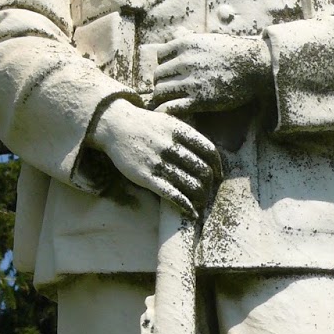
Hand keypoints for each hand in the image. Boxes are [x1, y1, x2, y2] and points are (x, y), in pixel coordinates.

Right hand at [87, 98, 222, 215]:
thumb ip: (188, 135)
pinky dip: (186, 205)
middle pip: (202, 170)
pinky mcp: (146, 177)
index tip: (218, 175)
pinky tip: (191, 212)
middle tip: (209, 191)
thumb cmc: (145, 125)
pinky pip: (172, 194)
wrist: (115, 126)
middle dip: (209, 184)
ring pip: (190, 184)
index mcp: (180, 131)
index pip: (209, 151)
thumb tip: (208, 155)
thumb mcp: (169, 121)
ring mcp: (158, 162)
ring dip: (200, 197)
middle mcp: (171, 146)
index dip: (217, 166)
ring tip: (201, 202)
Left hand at [150, 33, 269, 113]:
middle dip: (162, 82)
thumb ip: (189, 38)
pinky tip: (168, 113)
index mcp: (186, 44)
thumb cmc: (234, 52)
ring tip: (168, 101)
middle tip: (169, 89)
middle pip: (158, 75)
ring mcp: (191, 81)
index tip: (172, 71)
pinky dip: (165, 111)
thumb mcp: (209, 39)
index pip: (160, 55)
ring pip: (160, 91)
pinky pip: (171, 107)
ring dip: (163, 97)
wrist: (255, 67)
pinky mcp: (199, 100)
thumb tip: (176, 32)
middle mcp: (185, 62)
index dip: (164, 64)